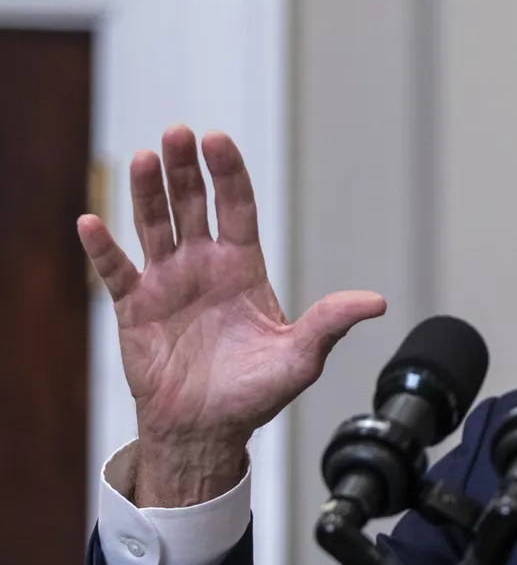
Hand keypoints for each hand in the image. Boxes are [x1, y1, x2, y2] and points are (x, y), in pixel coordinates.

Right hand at [78, 125, 385, 506]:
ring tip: (144, 158)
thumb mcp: (300, 357)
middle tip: (179, 133)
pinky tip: (90, 221)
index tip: (218, 140)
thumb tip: (378, 302)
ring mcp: (167, 282)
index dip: (228, 174)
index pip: (237, 207)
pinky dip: (103, 248)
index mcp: (243, 268)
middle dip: (186, 169)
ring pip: (154, 225)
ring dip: (147, 193)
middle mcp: (203, 266)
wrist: (208, 430)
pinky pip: (115, 270)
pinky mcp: (135, 307)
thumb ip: (331, 323)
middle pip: (193, 204)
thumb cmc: (255, 394)